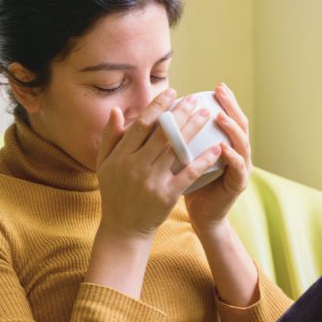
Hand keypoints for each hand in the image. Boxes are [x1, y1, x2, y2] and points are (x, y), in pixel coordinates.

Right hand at [95, 88, 222, 238]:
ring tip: (207, 115)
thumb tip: (117, 111)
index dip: (157, 106)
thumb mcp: (104, 164)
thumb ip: (110, 137)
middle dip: (181, 114)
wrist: (124, 228)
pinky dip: (203, 160)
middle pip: (163, 134)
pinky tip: (216, 148)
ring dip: (193, 130)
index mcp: (121, 156)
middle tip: (196, 100)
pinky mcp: (167, 195)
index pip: (142, 125)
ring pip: (176, 149)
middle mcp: (136, 166)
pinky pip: (188, 174)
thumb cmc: (115, 192)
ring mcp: (152, 181)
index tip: (172, 92)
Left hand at [184, 83, 252, 232]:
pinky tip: (222, 147)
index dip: (226, 101)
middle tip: (221, 92)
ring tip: (220, 116)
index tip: (216, 86)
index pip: (228, 116)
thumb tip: (160, 113)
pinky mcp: (239, 184)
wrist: (201, 215)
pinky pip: (238, 168)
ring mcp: (241, 168)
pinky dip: (231, 156)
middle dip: (231, 106)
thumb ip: (178, 137)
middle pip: (240, 124)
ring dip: (232, 128)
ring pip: (242, 143)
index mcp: (226, 143)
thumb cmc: (189, 184)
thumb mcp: (182, 156)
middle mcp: (237, 152)